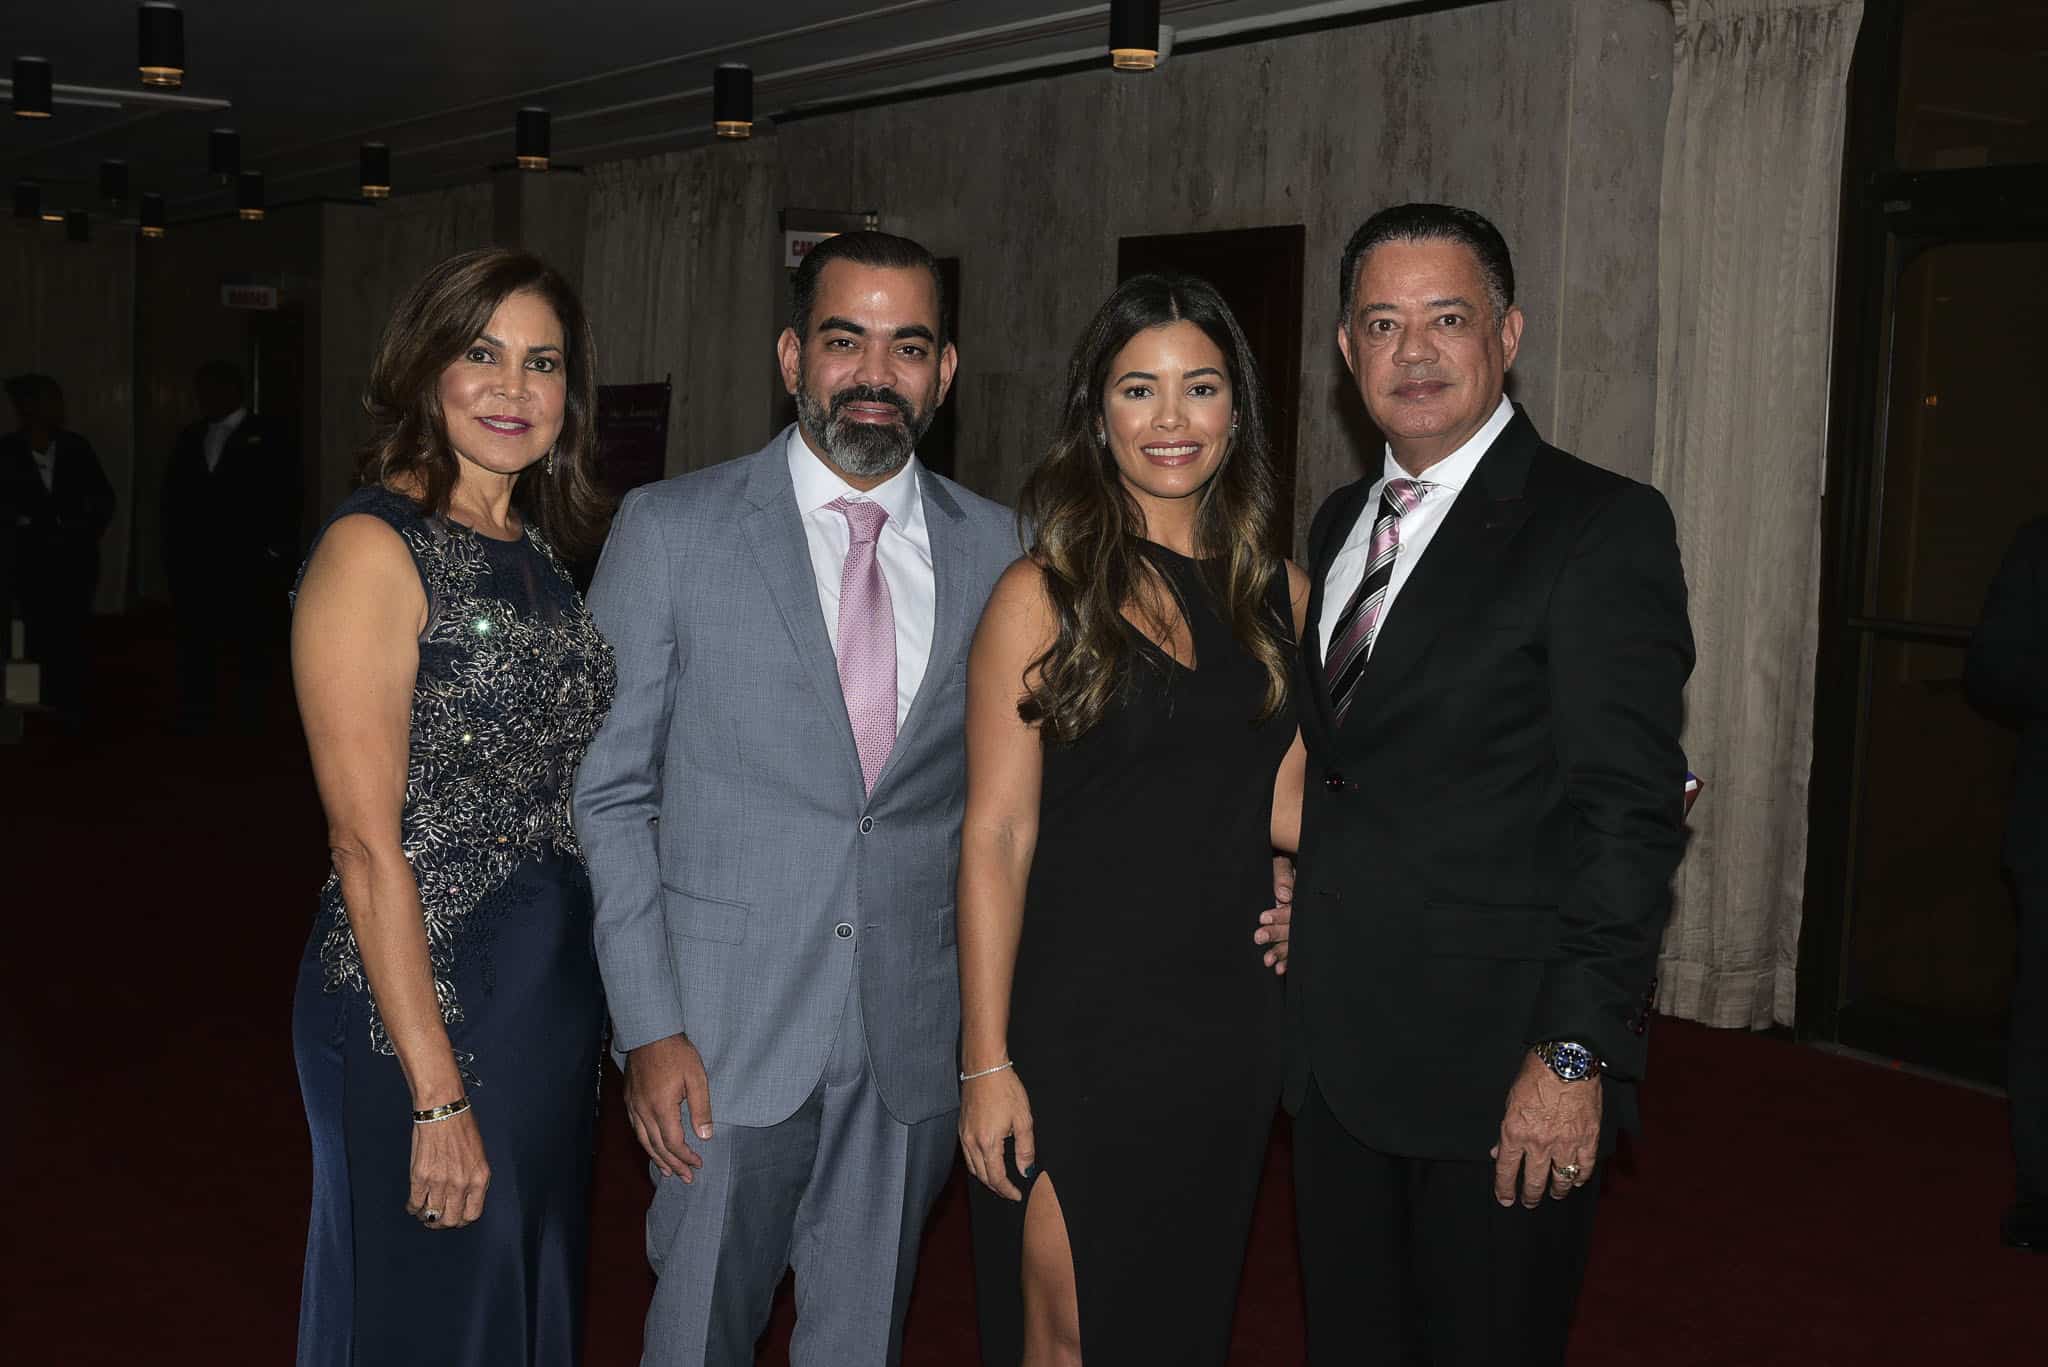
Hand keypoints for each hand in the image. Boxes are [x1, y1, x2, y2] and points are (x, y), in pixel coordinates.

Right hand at [407, 1107, 488, 1229]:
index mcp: (479, 1179)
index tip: (455, 1217)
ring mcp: (440, 1182)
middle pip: (450, 1220)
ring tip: (424, 1212)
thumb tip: (464, 1198)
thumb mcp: (478, 1157)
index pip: (472, 1214)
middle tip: (437, 1218)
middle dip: (442, 1222)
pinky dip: (413, 1207)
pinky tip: (413, 1204)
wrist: (443, 1111)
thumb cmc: (461, 1129)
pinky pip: (415, 1203)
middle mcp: (461, 1184)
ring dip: (426, 1216)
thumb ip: (472, 1179)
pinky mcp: (420, 1177)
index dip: (461, 1220)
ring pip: (432, 1215)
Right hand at [625, 1034, 712, 1181]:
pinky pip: (636, 1129)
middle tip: (686, 1178)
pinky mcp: (629, 1099)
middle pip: (657, 1147)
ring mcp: (633, 1106)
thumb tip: (705, 1136)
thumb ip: (701, 1109)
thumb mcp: (696, 1078)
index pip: (673, 1143)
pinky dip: (645, 1143)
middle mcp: (643, 1111)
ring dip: (656, 1158)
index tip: (699, 1164)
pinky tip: (651, 1147)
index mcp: (661, 1108)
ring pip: (643, 1141)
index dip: (686, 1157)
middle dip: (673, 1165)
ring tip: (667, 1172)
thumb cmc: (677, 1053)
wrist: (650, 1032)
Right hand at [959, 1067, 1033, 1201]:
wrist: (984, 1068)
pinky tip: (987, 1162)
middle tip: (1010, 1191)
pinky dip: (977, 1165)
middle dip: (996, 1187)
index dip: (1007, 1190)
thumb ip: (1025, 1149)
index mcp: (988, 1143)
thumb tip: (1026, 1170)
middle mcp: (971, 1143)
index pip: (996, 1177)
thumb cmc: (1005, 1089)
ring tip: (1000, 1181)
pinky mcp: (961, 1127)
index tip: (1017, 1195)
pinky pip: (967, 1155)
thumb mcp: (1023, 1120)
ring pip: (973, 1167)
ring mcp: (964, 1135)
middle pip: (982, 1176)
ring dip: (986, 1178)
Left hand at [1254, 855, 1293, 974]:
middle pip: (1292, 927)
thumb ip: (1282, 876)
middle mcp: (1302, 914)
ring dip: (1280, 952)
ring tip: (1267, 960)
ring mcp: (1299, 927)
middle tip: (1258, 937)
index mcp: (1301, 896)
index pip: (1292, 908)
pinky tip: (1279, 969)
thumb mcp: (1280, 867)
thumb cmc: (1279, 871)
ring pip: (1292, 942)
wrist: (1280, 878)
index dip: (1279, 915)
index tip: (1263, 918)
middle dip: (1275, 934)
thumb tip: (1284, 895)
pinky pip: (1293, 952)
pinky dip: (1286, 961)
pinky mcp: (1294, 938)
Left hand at [1491, 1052, 1601, 1207]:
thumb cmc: (1535, 1075)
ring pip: (1561, 1179)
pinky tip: (1576, 1180)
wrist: (1566, 1061)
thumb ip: (1505, 1130)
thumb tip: (1498, 1151)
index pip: (1506, 1170)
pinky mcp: (1588, 1139)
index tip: (1505, 1199)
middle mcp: (1539, 1143)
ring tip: (1555, 1194)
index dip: (1504, 1188)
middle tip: (1529, 1202)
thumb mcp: (1510, 1101)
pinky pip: (1585, 1167)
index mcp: (1515, 1133)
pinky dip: (1580, 1176)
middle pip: (1534, 1181)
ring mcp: (1565, 1144)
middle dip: (1530, 1196)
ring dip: (1557, 1190)